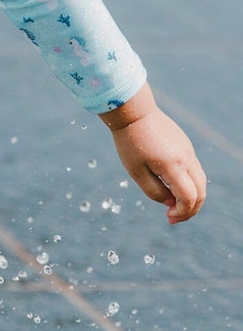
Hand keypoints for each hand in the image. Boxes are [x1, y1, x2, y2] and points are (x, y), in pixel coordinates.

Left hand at [99, 83, 205, 223]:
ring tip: (175, 206)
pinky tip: (173, 188)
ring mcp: (188, 151)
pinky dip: (189, 183)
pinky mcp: (186, 146)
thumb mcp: (136, 171)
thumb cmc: (130, 142)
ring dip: (192, 197)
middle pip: (201, 191)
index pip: (189, 197)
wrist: (134, 112)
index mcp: (173, 165)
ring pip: (200, 181)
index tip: (169, 218)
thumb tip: (171, 204)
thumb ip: (154, 191)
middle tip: (173, 218)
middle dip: (191, 209)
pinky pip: (194, 169)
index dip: (183, 212)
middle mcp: (186, 158)